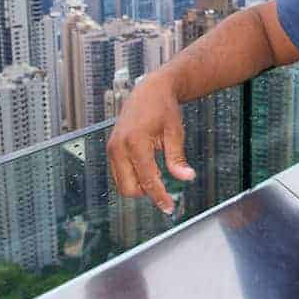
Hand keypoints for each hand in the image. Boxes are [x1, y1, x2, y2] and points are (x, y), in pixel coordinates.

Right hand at [106, 73, 195, 214]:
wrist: (149, 90)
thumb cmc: (163, 108)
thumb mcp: (175, 132)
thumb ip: (177, 157)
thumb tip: (186, 177)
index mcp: (135, 141)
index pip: (147, 179)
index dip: (159, 196)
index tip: (169, 208)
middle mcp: (119, 147)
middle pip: (129, 188)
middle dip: (147, 192)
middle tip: (165, 188)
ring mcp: (112, 148)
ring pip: (122, 184)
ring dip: (139, 185)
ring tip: (158, 172)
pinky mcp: (111, 149)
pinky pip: (119, 174)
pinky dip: (133, 177)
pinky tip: (149, 168)